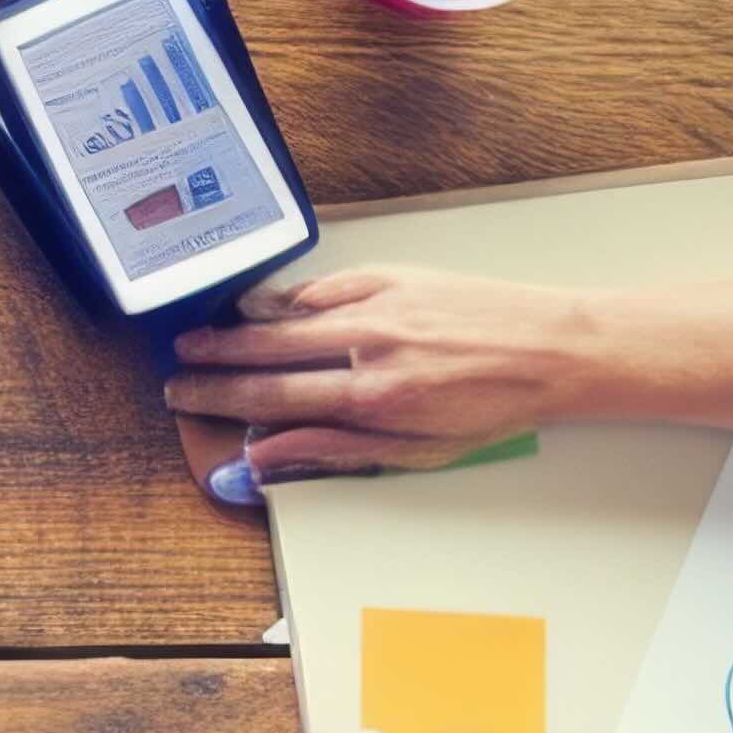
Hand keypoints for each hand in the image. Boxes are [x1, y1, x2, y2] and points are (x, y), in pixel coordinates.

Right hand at [163, 262, 612, 478]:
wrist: (555, 348)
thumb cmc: (494, 405)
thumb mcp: (417, 449)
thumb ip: (335, 451)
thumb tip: (267, 457)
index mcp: (372, 397)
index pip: (271, 397)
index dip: (218, 396)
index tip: (184, 394)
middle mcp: (369, 347)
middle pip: (267, 353)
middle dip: (214, 359)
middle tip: (177, 362)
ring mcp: (380, 305)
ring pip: (290, 314)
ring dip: (241, 325)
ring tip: (205, 332)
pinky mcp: (397, 275)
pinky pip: (325, 284)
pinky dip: (292, 296)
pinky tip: (268, 304)